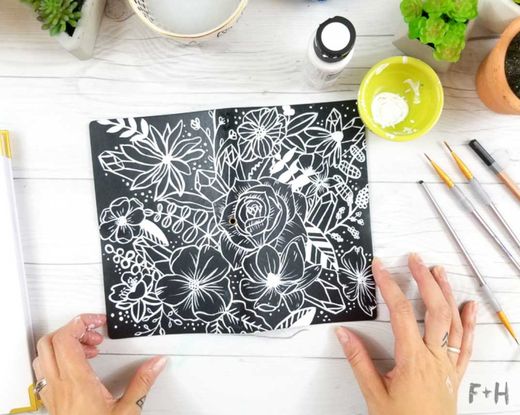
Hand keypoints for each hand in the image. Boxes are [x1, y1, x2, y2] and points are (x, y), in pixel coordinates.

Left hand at [32, 314, 166, 414]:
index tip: (98, 323)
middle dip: (72, 330)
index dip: (80, 322)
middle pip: (49, 341)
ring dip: (63, 344)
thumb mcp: (128, 410)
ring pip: (43, 355)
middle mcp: (58, 385)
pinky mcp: (51, 401)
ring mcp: (52, 393)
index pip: (65, 339)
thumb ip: (142, 382)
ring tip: (88, 349)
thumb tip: (156, 362)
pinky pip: (44, 371)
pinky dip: (58, 360)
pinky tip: (78, 367)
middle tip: (94, 335)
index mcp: (77, 382)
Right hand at [336, 253, 476, 414]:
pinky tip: (469, 306)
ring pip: (452, 322)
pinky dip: (469, 323)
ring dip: (446, 293)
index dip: (389, 286)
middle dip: (424, 280)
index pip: (399, 313)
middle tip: (415, 260)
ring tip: (439, 271)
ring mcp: (447, 364)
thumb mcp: (373, 393)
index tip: (380, 268)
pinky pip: (466, 344)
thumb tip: (344, 334)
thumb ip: (358, 361)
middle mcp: (434, 357)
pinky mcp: (455, 372)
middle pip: (433, 310)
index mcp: (412, 360)